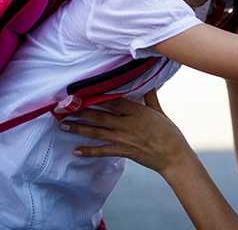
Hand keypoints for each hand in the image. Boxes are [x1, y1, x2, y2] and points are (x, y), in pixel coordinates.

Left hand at [60, 89, 190, 175]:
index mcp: (138, 111)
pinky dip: (89, 151)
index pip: (113, 101)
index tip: (82, 93)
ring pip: (97, 132)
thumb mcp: (160, 112)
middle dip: (80, 112)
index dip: (96, 97)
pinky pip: (103, 151)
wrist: (174, 156)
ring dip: (79, 128)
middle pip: (100, 116)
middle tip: (63, 109)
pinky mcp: (124, 151)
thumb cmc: (169, 133)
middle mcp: (128, 124)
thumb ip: (150, 97)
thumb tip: (148, 82)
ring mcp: (125, 138)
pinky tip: (76, 150)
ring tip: (63, 125)